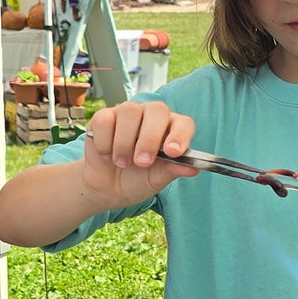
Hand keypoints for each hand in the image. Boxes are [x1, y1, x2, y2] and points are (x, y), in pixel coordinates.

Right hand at [81, 102, 197, 210]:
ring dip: (124, 142)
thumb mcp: (156, 180)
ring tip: (122, 163)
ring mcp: (127, 114)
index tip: (173, 152)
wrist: (107, 188)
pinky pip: (105, 120)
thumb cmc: (137, 180)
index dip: (180, 135)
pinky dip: (105, 142)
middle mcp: (151, 116)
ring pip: (129, 111)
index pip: (183, 123)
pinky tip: (107, 154)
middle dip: (150, 138)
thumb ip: (172, 171)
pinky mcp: (104, 117)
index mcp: (170, 129)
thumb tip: (193, 169)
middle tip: (142, 162)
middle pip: (157, 110)